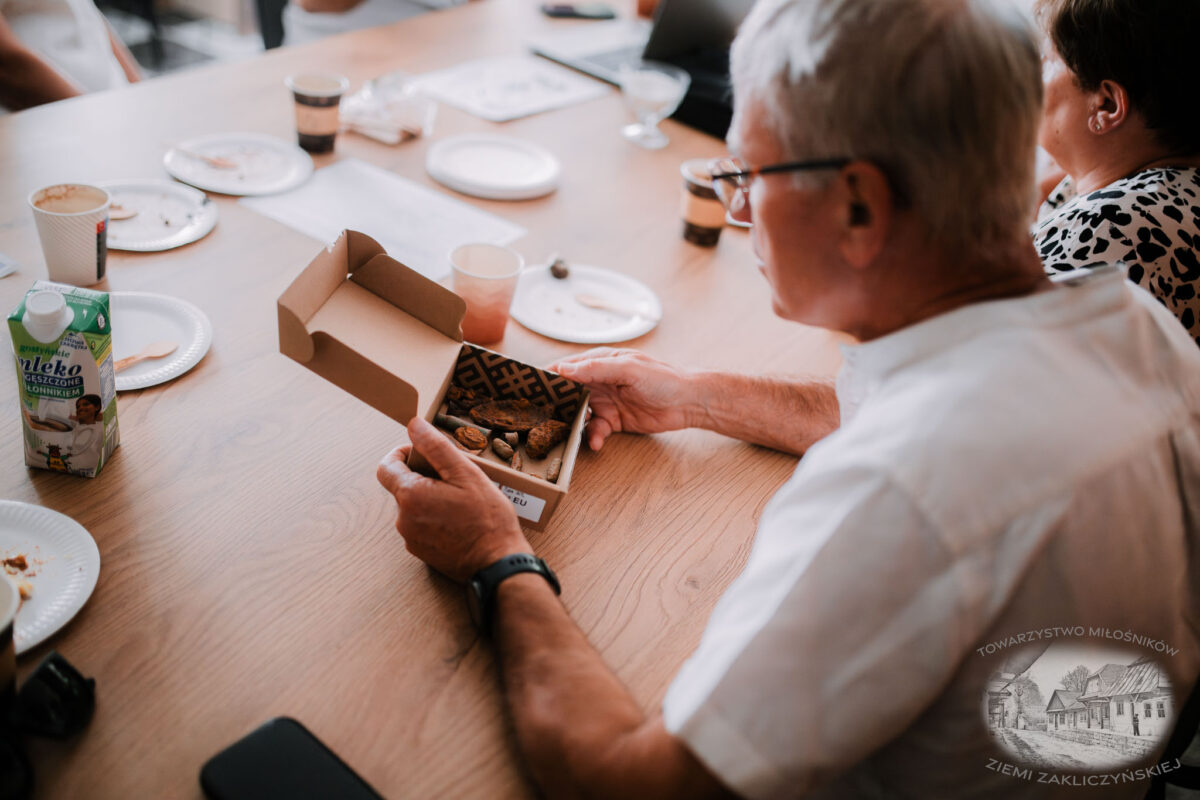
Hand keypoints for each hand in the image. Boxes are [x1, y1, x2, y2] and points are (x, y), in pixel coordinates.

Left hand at [376, 417, 529, 582]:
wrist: (497, 564)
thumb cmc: (487, 519)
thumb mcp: (466, 474)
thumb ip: (436, 447)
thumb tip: (414, 425)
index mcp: (410, 496)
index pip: (386, 467)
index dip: (401, 453)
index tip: (421, 451)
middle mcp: (403, 519)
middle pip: (402, 486)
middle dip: (424, 476)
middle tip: (455, 477)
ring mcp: (411, 539)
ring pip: (413, 506)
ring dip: (431, 497)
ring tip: (462, 500)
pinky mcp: (421, 553)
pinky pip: (421, 526)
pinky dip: (435, 518)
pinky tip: (460, 520)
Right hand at [550, 348, 695, 450]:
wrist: (688, 403)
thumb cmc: (663, 378)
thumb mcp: (629, 368)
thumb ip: (596, 368)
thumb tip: (564, 369)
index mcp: (599, 362)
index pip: (566, 367)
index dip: (548, 377)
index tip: (530, 389)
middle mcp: (598, 381)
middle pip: (567, 393)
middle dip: (555, 405)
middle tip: (541, 418)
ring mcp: (605, 402)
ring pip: (578, 414)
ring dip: (573, 424)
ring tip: (566, 435)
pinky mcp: (614, 421)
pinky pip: (595, 430)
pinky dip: (592, 437)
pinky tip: (595, 443)